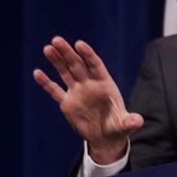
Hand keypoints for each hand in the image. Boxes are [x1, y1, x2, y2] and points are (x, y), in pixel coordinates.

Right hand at [32, 37, 143, 163]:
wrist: (106, 137)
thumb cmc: (118, 127)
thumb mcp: (126, 125)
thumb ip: (131, 122)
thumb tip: (138, 121)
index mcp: (105, 85)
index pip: (95, 65)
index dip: (88, 55)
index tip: (79, 44)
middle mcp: (90, 85)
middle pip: (77, 65)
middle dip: (68, 53)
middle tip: (57, 40)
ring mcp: (77, 92)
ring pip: (65, 73)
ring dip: (56, 61)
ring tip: (48, 48)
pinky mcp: (67, 103)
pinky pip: (54, 91)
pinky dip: (46, 82)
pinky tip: (37, 73)